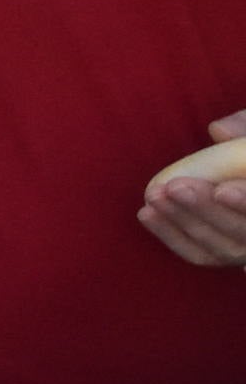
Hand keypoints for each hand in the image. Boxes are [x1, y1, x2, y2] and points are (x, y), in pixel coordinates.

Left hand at [139, 111, 245, 266]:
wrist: (241, 169)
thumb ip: (245, 128)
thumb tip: (219, 130)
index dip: (245, 203)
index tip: (222, 190)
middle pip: (245, 232)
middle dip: (208, 211)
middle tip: (175, 187)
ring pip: (224, 248)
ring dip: (185, 222)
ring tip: (155, 195)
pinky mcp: (228, 254)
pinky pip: (202, 255)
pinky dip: (173, 237)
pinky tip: (147, 213)